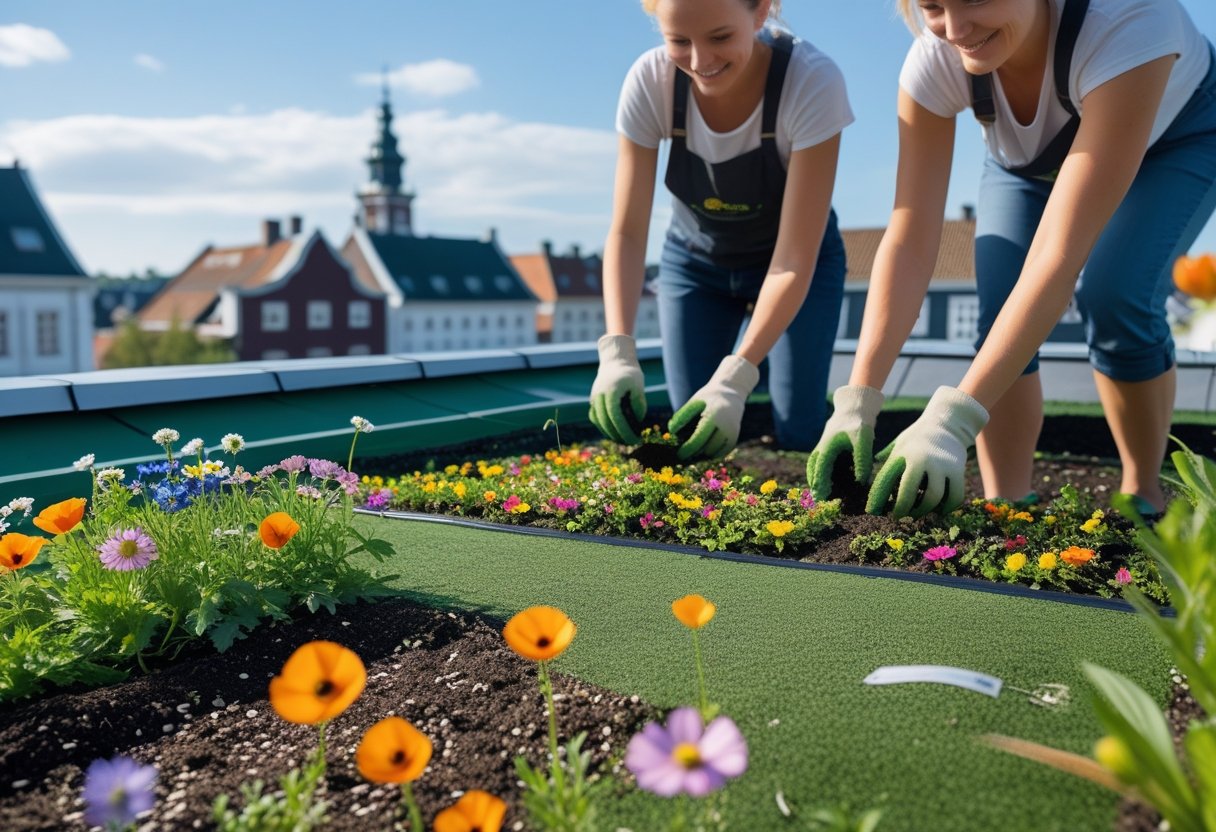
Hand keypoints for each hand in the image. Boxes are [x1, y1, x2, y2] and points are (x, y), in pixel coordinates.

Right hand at [588, 334, 646, 443]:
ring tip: (621, 439)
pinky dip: (602, 426)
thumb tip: (637, 421)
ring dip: (608, 432)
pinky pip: (595, 416)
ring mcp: (594, 397)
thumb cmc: (630, 374)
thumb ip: (639, 403)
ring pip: (597, 420)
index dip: (624, 430)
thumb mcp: (638, 385)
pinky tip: (612, 432)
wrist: (615, 361)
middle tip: (629, 443)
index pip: (616, 416)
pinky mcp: (593, 399)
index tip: (634, 439)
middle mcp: (600, 395)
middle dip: (617, 435)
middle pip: (605, 421)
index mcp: (612, 391)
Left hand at [668, 355, 759, 460]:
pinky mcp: (735, 437)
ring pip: (715, 452)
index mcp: (713, 416)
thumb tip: (671, 431)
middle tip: (684, 454)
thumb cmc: (708, 398)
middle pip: (707, 448)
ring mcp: (732, 432)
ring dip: (703, 454)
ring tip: (694, 451)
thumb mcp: (694, 402)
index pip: (699, 438)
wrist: (731, 393)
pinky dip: (713, 454)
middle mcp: (725, 426)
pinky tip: (704, 451)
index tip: (679, 455)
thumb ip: (682, 416)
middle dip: (694, 453)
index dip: (688, 449)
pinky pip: (722, 452)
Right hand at [806, 385, 884, 500]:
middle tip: (818, 498)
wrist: (855, 406)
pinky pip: (822, 462)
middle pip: (814, 468)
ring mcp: (824, 446)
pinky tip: (831, 481)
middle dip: (815, 483)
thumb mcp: (863, 440)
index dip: (820, 482)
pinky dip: (823, 472)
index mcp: (828, 446)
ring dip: (817, 478)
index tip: (821, 495)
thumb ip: (862, 461)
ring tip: (821, 492)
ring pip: (816, 465)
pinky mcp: (829, 446)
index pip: (820, 468)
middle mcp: (822, 447)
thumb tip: (861, 481)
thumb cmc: (859, 422)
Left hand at [866, 386, 988, 517]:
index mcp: (904, 453)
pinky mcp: (958, 471)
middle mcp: (923, 459)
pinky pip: (955, 497)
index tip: (873, 511)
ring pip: (933, 498)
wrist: (948, 424)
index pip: (887, 480)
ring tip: (917, 514)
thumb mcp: (899, 444)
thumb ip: (886, 460)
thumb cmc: (918, 437)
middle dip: (902, 509)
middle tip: (898, 516)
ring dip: (924, 511)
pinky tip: (939, 511)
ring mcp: (942, 465)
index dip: (878, 498)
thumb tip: (863, 477)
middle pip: (909, 493)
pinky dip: (947, 508)